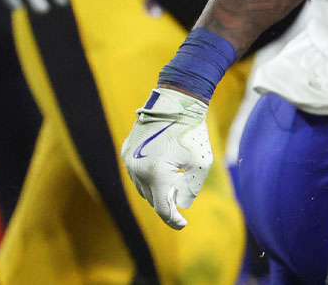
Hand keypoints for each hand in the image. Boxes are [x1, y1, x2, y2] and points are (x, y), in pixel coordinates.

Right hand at [121, 88, 212, 228]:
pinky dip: (149, 176)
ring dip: (157, 189)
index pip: (162, 208)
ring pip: (142, 186)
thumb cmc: (192, 132)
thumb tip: (179, 204)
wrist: (176, 103)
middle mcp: (136, 170)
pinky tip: (163, 168)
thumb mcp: (201, 163)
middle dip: (167, 200)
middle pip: (152, 198)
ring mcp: (129, 160)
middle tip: (181, 195)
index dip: (173, 219)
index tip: (183, 224)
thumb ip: (190, 189)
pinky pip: (136, 172)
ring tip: (175, 180)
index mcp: (155, 175)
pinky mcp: (127, 151)